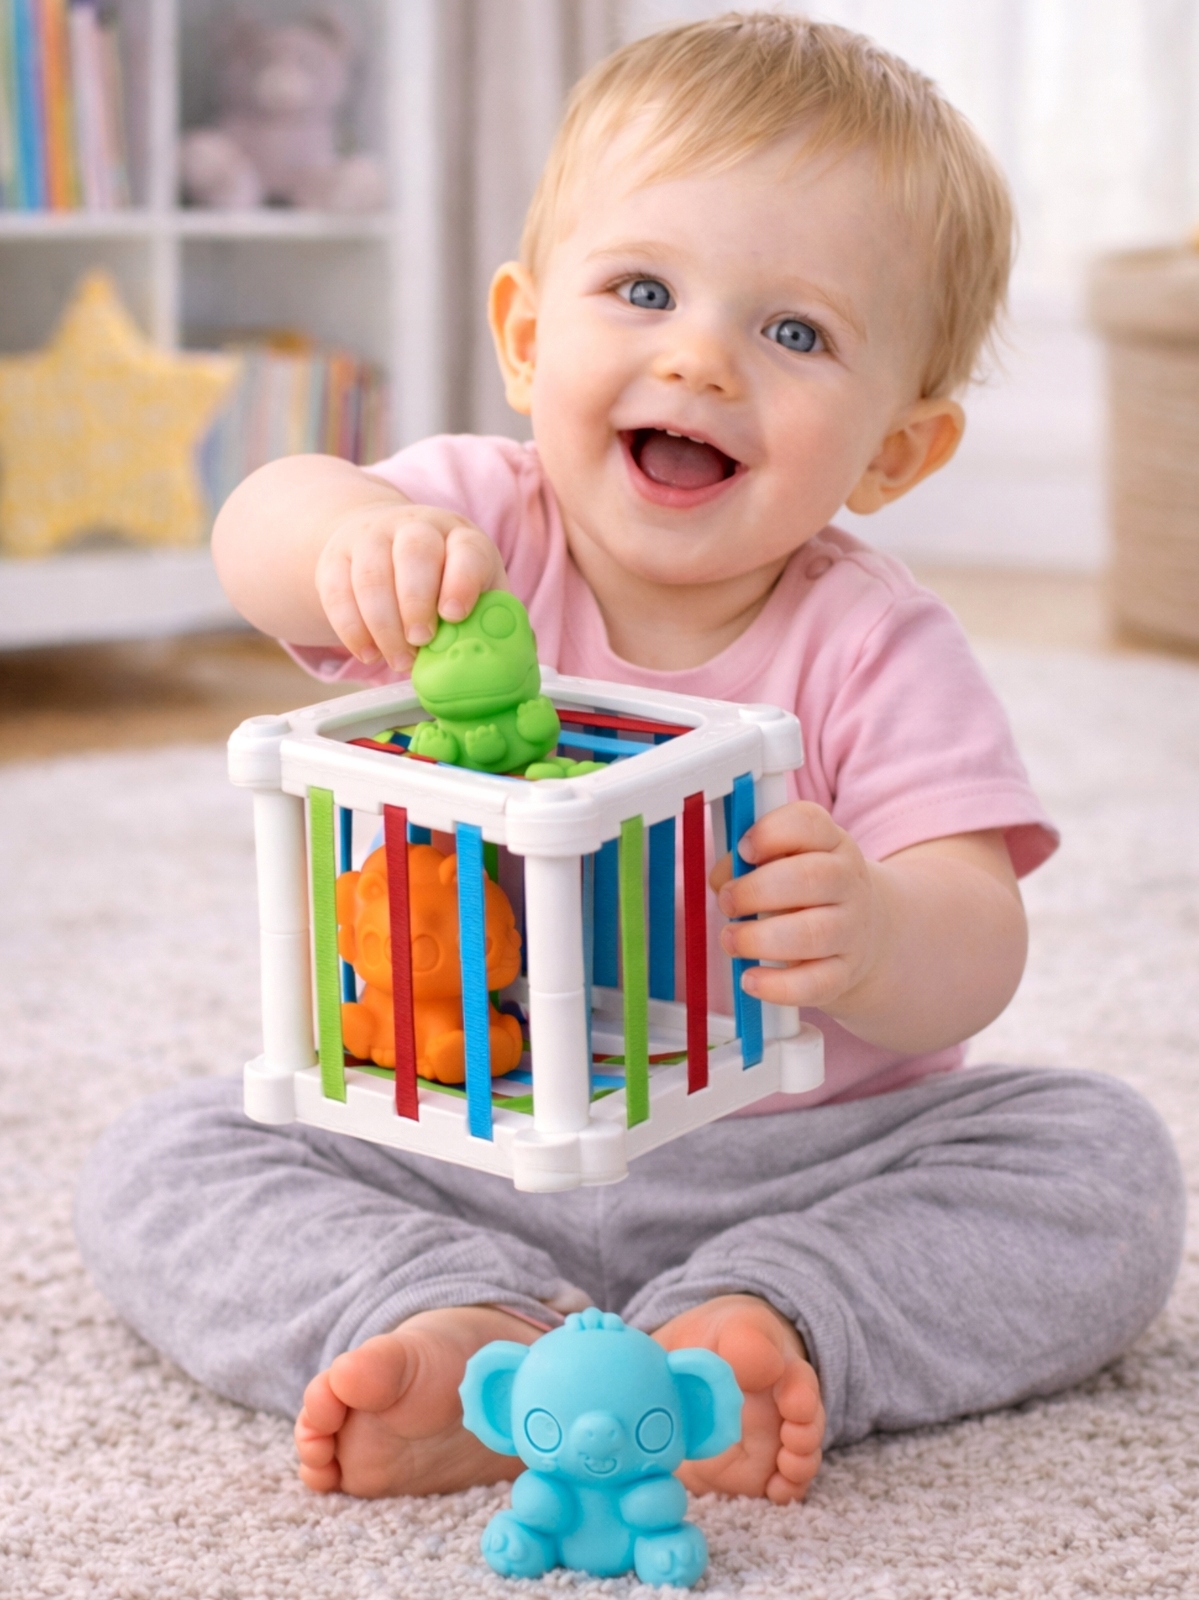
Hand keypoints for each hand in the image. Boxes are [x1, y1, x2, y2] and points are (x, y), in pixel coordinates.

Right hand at [314, 495, 506, 671]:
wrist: (384, 543)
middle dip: (416, 602)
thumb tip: (512, 659)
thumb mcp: (475, 589)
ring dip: (383, 624)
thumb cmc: (441, 579)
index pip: (465, 549)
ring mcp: (372, 538)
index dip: (461, 581)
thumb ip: (492, 621)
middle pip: (414, 553)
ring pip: (371, 575)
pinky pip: (338, 591)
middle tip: (421, 641)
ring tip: (397, 659)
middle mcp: (416, 528)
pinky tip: (368, 652)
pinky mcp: (336, 557)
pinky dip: (351, 628)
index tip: (454, 615)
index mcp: (460, 536)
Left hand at [713, 801, 887, 1012]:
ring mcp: (851, 929)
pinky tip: (750, 979)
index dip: (771, 833)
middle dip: (756, 890)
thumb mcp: (785, 861)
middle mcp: (847, 882)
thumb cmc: (806, 891)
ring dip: (759, 938)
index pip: (809, 823)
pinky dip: (777, 986)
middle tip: (728, 901)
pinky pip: (815, 983)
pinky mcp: (844, 973)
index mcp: (831, 842)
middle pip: (810, 878)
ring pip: (812, 933)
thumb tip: (722, 878)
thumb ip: (748, 861)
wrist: (863, 932)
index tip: (744, 849)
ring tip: (731, 939)